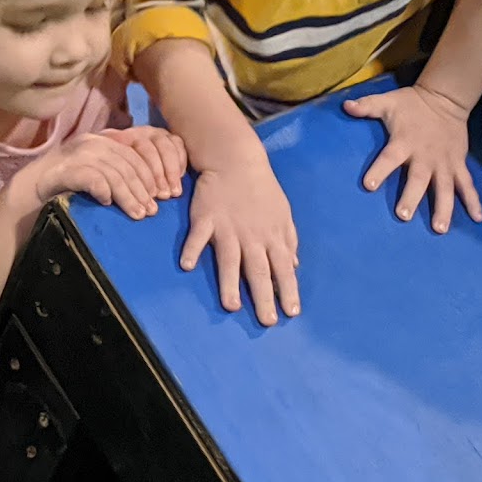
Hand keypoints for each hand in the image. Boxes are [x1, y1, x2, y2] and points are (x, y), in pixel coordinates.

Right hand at [19, 128, 183, 219]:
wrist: (28, 196)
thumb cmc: (67, 190)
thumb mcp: (97, 176)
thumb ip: (118, 174)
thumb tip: (153, 191)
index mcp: (102, 141)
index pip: (135, 154)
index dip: (151, 176)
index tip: (159, 197)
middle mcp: (91, 143)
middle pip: (127, 165)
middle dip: (142, 190)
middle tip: (150, 211)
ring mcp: (75, 154)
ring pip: (113, 173)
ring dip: (128, 196)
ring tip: (136, 214)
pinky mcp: (62, 170)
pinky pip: (91, 178)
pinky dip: (102, 190)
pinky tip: (106, 203)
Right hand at [182, 158, 299, 326]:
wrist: (236, 160)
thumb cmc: (261, 190)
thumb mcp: (282, 214)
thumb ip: (288, 240)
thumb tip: (294, 265)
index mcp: (272, 236)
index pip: (283, 268)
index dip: (288, 290)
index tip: (292, 313)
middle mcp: (252, 236)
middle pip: (259, 270)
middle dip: (264, 297)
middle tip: (267, 321)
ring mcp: (227, 227)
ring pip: (230, 259)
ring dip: (230, 283)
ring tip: (231, 306)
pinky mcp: (206, 218)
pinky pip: (198, 236)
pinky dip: (191, 249)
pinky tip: (187, 266)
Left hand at [343, 84, 481, 232]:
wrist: (446, 98)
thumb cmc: (411, 104)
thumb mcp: (387, 101)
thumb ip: (366, 106)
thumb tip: (346, 106)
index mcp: (404, 142)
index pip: (388, 158)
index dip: (379, 171)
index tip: (368, 186)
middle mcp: (425, 156)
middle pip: (418, 179)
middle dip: (411, 197)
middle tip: (403, 215)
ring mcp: (444, 162)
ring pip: (445, 188)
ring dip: (443, 208)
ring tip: (439, 229)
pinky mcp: (458, 164)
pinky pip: (467, 185)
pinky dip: (473, 201)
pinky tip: (477, 219)